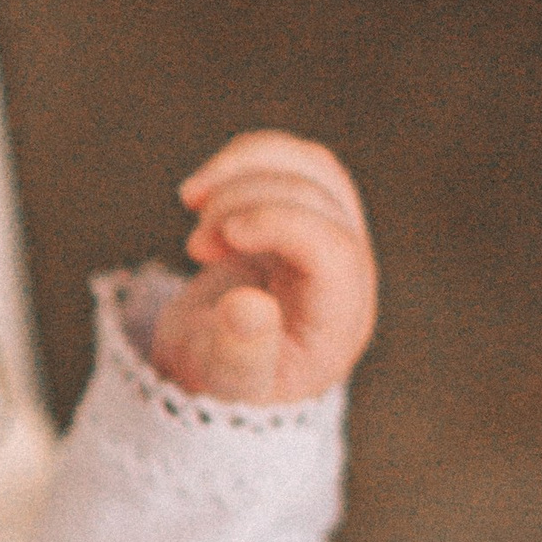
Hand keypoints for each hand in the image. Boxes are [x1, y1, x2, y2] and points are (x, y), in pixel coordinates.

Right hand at [152, 133, 376, 403]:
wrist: (218, 362)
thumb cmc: (224, 380)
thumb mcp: (224, 383)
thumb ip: (239, 355)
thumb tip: (248, 306)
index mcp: (339, 321)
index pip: (335, 250)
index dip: (280, 224)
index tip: (222, 234)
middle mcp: (349, 273)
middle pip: (318, 201)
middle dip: (243, 204)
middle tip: (195, 246)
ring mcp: (332, 235)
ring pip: (310, 166)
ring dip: (245, 167)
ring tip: (192, 202)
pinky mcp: (308, 212)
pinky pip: (294, 159)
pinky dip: (245, 158)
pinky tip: (204, 189)